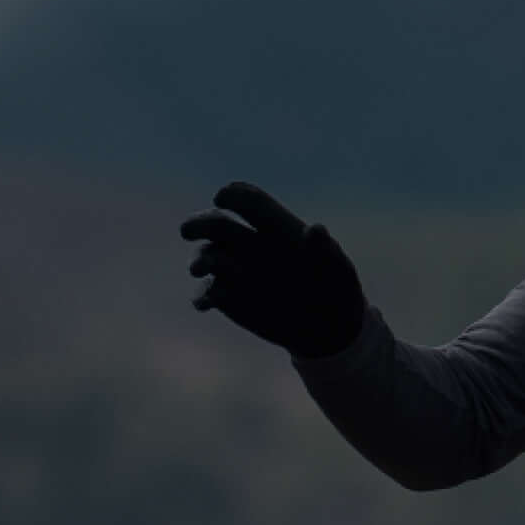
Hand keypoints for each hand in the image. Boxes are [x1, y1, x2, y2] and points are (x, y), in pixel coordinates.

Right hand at [180, 183, 372, 358]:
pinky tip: (204, 303)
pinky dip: (203, 296)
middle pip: (216, 224)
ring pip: (208, 256)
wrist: (328, 328)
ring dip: (201, 260)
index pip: (247, 200)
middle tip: (187, 230)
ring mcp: (236, 269)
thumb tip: (316, 228)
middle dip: (200, 224)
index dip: (233, 195)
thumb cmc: (337, 290)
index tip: (222, 198)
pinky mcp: (229, 296)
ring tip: (201, 269)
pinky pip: (207, 292)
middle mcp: (250, 243)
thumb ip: (324, 249)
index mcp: (275, 226)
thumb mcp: (336, 270)